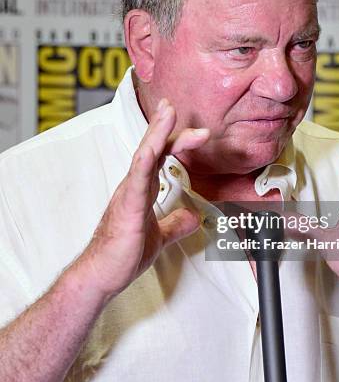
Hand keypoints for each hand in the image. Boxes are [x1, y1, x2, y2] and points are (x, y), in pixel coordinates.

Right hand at [76, 98, 209, 299]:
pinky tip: (151, 149)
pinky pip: (135, 181)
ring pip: (144, 156)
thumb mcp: (159, 236)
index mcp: (141, 189)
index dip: (174, 139)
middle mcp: (134, 186)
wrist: (102, 276)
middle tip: (173, 105)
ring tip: (168, 112)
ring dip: (157, 133)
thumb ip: (175, 224)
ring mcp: (129, 195)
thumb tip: (194, 217)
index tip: (191, 127)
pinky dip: (144, 162)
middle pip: (152, 149)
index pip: (160, 157)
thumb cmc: (123, 254)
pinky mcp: (127, 209)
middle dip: (165, 126)